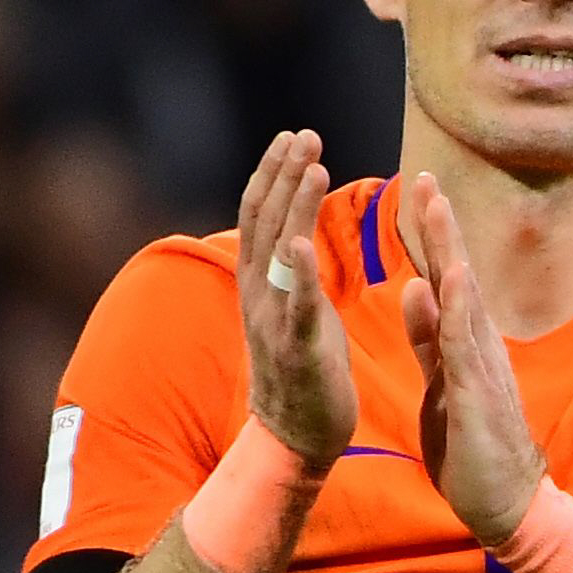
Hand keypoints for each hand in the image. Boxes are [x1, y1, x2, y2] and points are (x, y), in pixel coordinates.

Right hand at [237, 132, 357, 467]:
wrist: (294, 437)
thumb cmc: (301, 368)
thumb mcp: (292, 307)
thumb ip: (290, 269)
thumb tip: (293, 227)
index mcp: (260, 283)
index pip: (260, 215)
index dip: (273, 174)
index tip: (293, 137)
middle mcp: (259, 295)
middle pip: (266, 222)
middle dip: (284, 175)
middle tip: (305, 135)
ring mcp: (275, 321)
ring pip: (280, 252)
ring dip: (294, 206)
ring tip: (313, 165)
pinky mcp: (298, 350)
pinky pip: (296, 307)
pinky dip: (298, 273)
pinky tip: (303, 243)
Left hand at [398, 175, 545, 547]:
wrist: (505, 503)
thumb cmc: (473, 447)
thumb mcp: (441, 383)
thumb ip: (428, 338)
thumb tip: (415, 287)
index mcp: (463, 341)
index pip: (441, 278)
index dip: (427, 236)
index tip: (415, 192)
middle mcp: (478, 342)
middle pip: (456, 273)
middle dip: (439, 226)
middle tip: (426, 177)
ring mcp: (482, 364)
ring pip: (464, 296)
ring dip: (450, 250)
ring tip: (438, 206)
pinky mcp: (479, 391)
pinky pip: (465, 342)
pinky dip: (457, 306)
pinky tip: (450, 275)